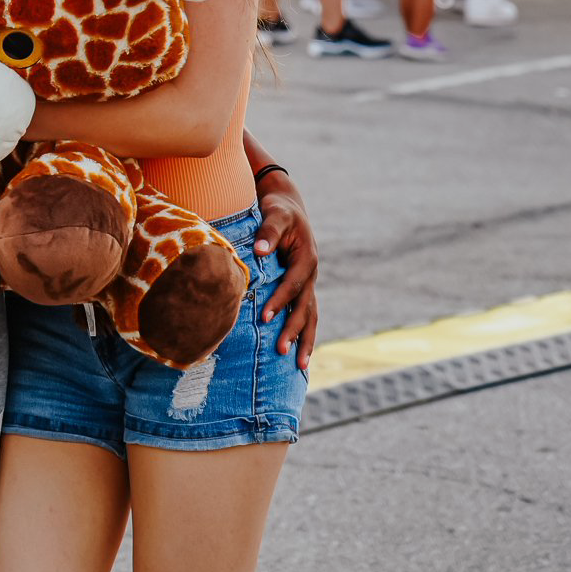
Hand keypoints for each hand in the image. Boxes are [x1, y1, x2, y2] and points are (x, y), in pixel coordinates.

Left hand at [253, 171, 317, 370]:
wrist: (287, 205)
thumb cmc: (278, 210)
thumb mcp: (275, 214)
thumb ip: (268, 231)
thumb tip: (259, 251)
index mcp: (306, 258)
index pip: (293, 284)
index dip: (280, 300)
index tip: (264, 317)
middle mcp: (311, 274)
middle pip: (305, 307)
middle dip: (294, 330)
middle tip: (281, 351)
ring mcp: (308, 283)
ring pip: (310, 315)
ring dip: (305, 339)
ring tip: (300, 366)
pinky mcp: (301, 287)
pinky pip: (305, 313)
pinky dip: (303, 332)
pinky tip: (298, 353)